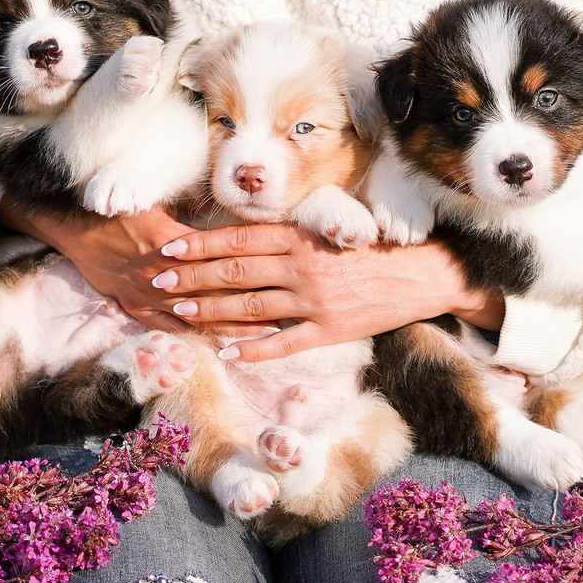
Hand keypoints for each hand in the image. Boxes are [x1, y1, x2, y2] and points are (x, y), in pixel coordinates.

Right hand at [3, 203, 275, 336]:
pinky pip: (170, 327)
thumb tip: (226, 218)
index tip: (280, 273)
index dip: (250, 268)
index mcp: (168, 243)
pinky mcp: (134, 306)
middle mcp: (159, 274)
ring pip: (197, 314)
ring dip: (230, 324)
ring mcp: (146, 294)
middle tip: (286, 310)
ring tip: (264, 333)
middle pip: (214, 292)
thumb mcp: (152, 201)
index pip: (218, 259)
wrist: (72, 226)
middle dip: (251, 302)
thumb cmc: (115, 207)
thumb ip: (188, 216)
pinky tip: (220, 345)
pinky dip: (195, 335)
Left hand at [148, 225, 503, 358]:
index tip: (170, 246)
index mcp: (301, 238)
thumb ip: (291, 235)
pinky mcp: (328, 329)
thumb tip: (247, 237)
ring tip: (181, 311)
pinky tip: (228, 352)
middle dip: (193, 276)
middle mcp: (302, 267)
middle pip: (236, 272)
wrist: (423, 273)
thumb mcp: (331, 230)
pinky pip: (283, 342)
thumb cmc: (373, 248)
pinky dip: (254, 348)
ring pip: (251, 307)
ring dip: (212, 310)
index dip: (201, 244)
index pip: (239, 240)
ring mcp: (314, 300)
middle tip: (159, 279)